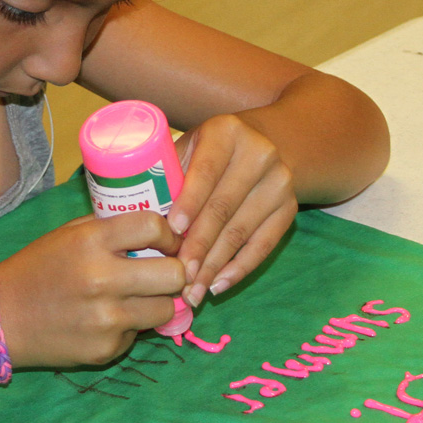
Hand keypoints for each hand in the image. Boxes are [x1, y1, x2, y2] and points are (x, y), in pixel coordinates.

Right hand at [0, 212, 184, 368]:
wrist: (1, 317)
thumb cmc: (38, 268)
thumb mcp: (70, 234)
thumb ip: (112, 229)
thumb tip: (161, 229)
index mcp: (91, 242)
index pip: (153, 227)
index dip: (169, 234)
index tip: (169, 242)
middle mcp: (102, 279)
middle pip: (174, 274)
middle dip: (175, 272)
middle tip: (165, 273)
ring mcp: (106, 319)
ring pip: (166, 309)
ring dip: (158, 302)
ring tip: (136, 297)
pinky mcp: (106, 349)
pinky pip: (138, 334)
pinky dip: (130, 326)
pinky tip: (104, 320)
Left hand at [169, 114, 297, 306]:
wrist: (266, 143)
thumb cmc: (208, 152)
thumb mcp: (188, 147)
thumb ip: (168, 175)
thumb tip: (133, 220)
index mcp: (226, 132)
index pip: (206, 172)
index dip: (189, 203)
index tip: (172, 232)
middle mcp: (259, 154)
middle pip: (223, 208)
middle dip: (198, 246)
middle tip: (177, 275)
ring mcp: (279, 183)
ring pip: (242, 231)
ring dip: (214, 265)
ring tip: (192, 290)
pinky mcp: (289, 209)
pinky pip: (264, 245)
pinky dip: (239, 268)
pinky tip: (218, 285)